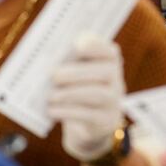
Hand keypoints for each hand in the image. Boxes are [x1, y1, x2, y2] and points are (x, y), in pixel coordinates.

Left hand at [47, 35, 124, 161]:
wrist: (88, 121)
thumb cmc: (77, 86)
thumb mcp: (77, 71)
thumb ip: (68, 61)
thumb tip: (49, 61)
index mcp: (109, 61)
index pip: (110, 50)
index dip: (95, 46)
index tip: (76, 45)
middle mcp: (116, 79)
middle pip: (104, 72)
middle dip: (77, 73)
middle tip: (53, 75)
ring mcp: (114, 101)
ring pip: (98, 94)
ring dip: (71, 93)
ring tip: (51, 95)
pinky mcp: (105, 121)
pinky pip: (89, 115)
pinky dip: (68, 112)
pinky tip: (52, 110)